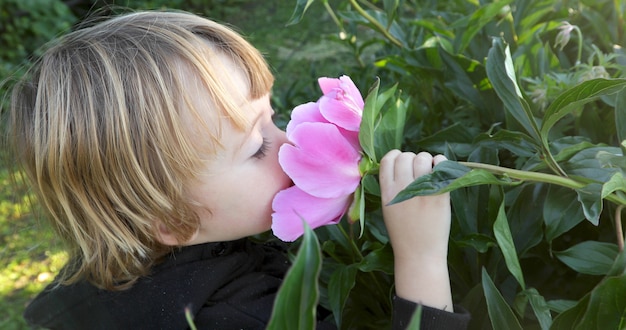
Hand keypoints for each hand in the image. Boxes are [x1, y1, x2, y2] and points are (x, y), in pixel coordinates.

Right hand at [379, 150, 452, 310]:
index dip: (396, 156)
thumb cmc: (403, 232)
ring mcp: (421, 191)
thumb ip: (392, 187)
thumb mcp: (388, 208)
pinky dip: (442, 163)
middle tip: (419, 171)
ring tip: (430, 171)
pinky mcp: (439, 195)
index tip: (403, 163)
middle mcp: (402, 188)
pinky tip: (441, 171)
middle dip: (413, 159)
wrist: (419, 254)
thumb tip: (403, 164)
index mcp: (386, 192)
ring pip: (423, 157)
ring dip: (427, 160)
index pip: (388, 159)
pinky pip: (441, 165)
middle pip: (406, 156)